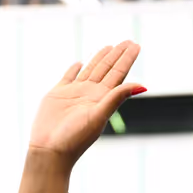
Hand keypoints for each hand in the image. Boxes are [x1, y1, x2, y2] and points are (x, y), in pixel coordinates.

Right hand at [28, 41, 143, 169]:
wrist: (50, 150)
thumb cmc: (75, 138)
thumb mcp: (99, 116)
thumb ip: (117, 98)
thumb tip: (143, 85)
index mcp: (102, 99)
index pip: (118, 74)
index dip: (126, 59)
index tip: (135, 45)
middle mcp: (90, 95)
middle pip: (107, 69)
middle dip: (117, 55)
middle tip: (128, 42)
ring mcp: (74, 94)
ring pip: (90, 70)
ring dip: (100, 59)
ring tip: (109, 47)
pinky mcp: (57, 95)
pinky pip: (68, 77)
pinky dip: (74, 69)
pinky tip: (79, 63)